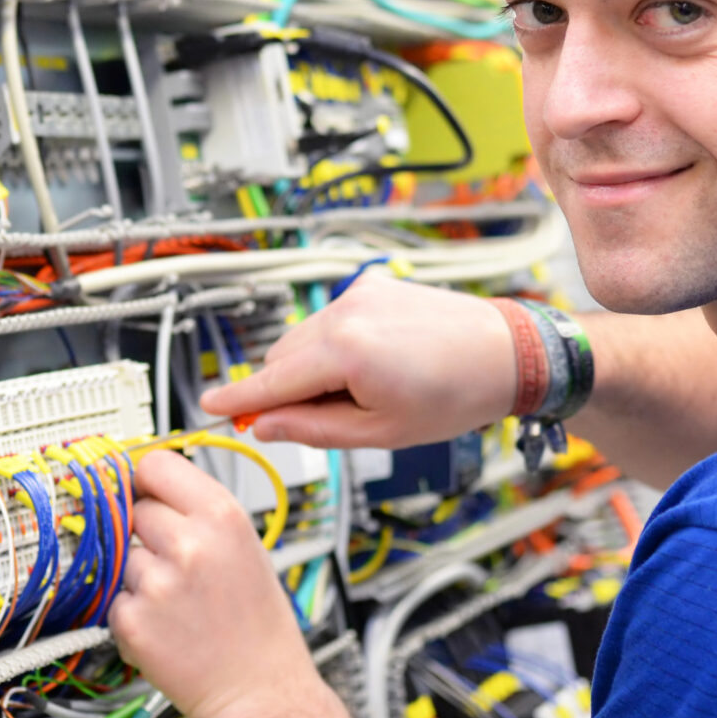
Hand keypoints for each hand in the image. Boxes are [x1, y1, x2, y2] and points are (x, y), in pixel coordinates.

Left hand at [111, 450, 320, 717]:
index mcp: (222, 516)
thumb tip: (146, 484)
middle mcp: (189, 544)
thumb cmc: (258, 624)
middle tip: (178, 566)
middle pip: (133, 509)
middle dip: (148, 534)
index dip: (146, 479)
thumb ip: (198, 511)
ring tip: (178, 604)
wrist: (260, 692)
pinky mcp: (132, 621)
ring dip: (140, 576)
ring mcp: (157, 583)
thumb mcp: (245, 546)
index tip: (143, 490)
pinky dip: (132, 613)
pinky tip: (166, 629)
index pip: (155, 463)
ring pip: (122, 555)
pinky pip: (115, 598)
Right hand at [197, 275, 514, 448]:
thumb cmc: (456, 395)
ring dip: (313, 368)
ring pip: (305, 338)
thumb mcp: (380, 432)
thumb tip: (266, 425)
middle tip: (321, 420)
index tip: (208, 406)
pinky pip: (332, 320)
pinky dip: (336, 346)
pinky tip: (376, 365)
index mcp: (346, 351)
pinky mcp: (373, 285)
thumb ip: (314, 429)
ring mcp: (360, 293)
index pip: (272, 379)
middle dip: (286, 389)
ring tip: (366, 392)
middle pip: (282, 357)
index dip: (238, 398)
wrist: (508, 352)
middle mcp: (346, 312)